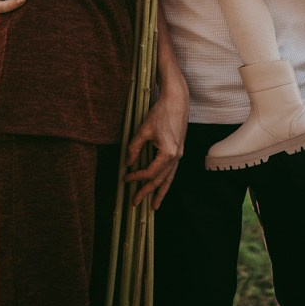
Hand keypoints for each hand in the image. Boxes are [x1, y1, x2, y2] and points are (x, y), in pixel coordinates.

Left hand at [125, 83, 188, 208]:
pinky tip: (162, 185)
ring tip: (154, 205)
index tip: (125, 179)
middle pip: (160, 180)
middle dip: (147, 192)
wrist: (177, 100)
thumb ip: (134, 148)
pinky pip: (172, 171)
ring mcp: (179, 154)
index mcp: (167, 153)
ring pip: (169, 178)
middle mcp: (176, 157)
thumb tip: (127, 163)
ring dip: (161, 192)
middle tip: (135, 202)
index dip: (136, 177)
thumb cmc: (160, 113)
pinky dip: (167, 180)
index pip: (149, 172)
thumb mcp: (143, 130)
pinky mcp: (179, 150)